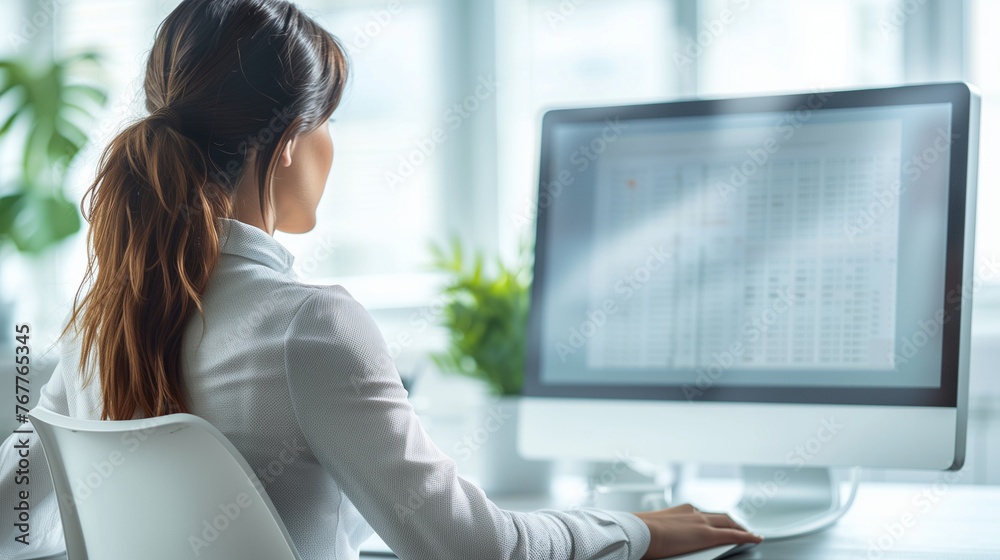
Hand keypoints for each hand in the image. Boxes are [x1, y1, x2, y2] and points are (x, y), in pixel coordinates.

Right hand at [633, 503, 762, 559]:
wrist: (640, 531)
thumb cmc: (641, 533)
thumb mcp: (655, 530)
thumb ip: (666, 533)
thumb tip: (664, 543)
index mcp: (681, 510)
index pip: (704, 514)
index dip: (714, 519)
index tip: (717, 523)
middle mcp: (694, 513)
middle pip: (720, 516)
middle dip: (732, 522)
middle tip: (740, 527)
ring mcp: (702, 523)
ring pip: (729, 523)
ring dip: (740, 528)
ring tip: (749, 534)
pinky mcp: (708, 535)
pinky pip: (734, 535)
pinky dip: (747, 536)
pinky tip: (755, 538)